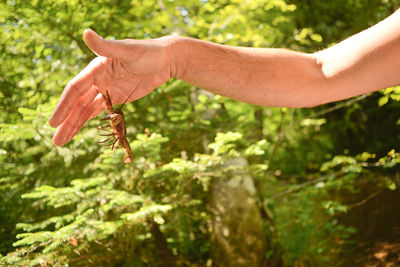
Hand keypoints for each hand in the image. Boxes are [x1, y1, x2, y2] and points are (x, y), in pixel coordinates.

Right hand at [49, 29, 174, 145]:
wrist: (166, 59)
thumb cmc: (148, 51)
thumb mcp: (128, 50)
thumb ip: (106, 46)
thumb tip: (85, 32)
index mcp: (96, 68)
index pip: (75, 89)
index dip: (64, 105)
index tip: (53, 122)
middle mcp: (97, 79)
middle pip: (77, 103)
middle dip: (66, 121)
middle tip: (55, 140)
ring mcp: (106, 89)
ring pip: (86, 109)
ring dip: (74, 124)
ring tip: (61, 141)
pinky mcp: (117, 97)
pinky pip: (99, 111)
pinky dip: (88, 120)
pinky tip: (77, 131)